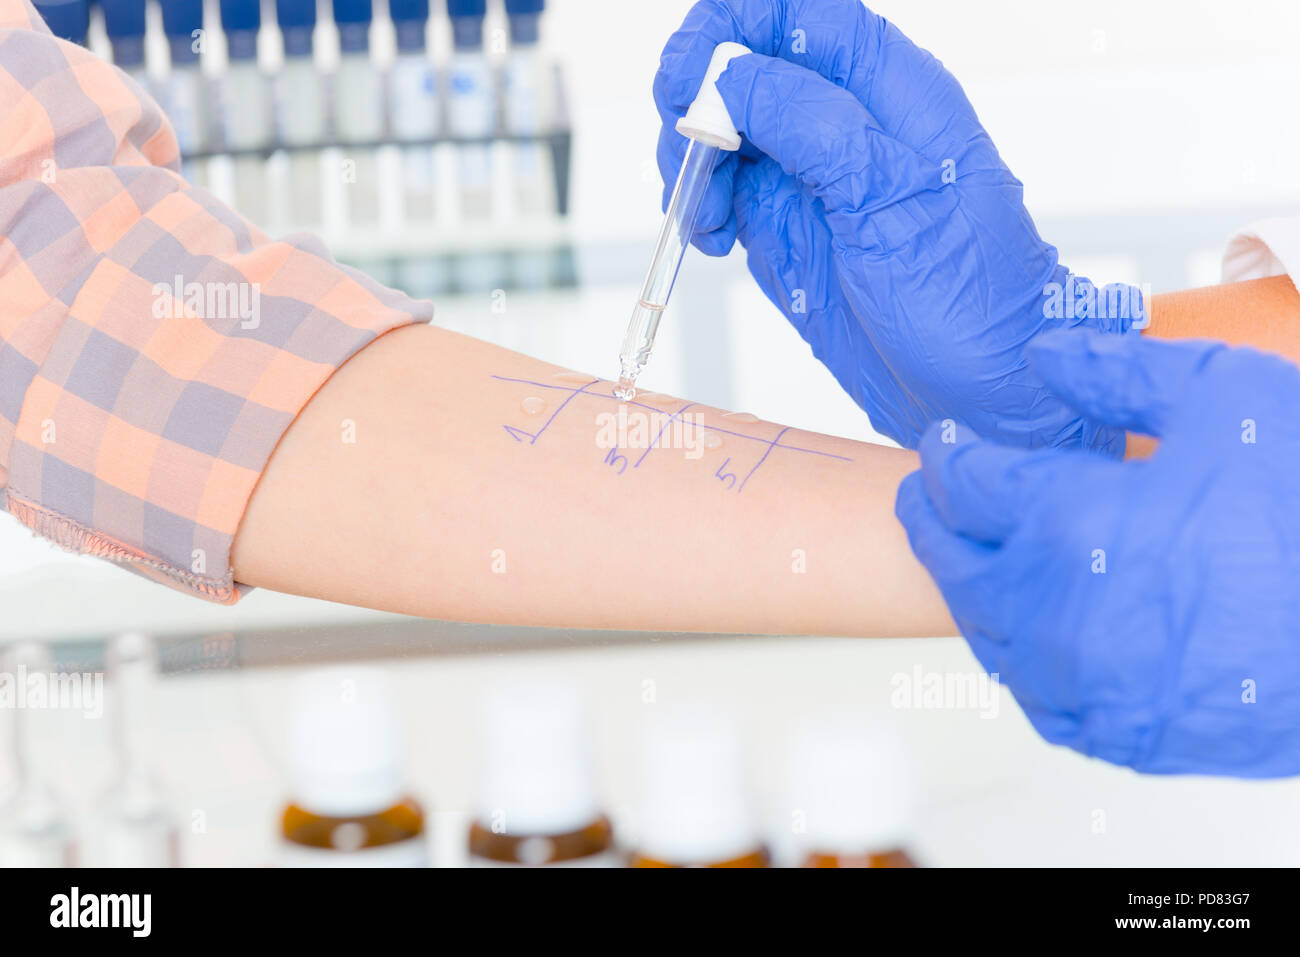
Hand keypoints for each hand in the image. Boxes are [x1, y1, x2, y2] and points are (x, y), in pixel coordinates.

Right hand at [654, 0, 1142, 449]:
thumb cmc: (973, 303)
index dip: (730, 26)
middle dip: (697, 102)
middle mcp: (845, 122)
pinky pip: (723, 192)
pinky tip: (715, 239)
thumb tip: (735, 79)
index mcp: (889, 91)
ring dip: (691, 164)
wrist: (981, 394)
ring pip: (721, 128)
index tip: (688, 78)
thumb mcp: (894, 204)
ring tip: (707, 217)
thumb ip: (815, 128)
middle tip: (688, 157)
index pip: (796, 12)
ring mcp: (811, 174)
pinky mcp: (789, 226)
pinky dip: (701, 209)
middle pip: (742, 65)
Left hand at [895, 329, 1299, 776]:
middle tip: (927, 496)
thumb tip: (1043, 355)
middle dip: (933, 519)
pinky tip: (1028, 629)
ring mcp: (1080, 680)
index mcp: (1067, 518)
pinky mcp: (1115, 731)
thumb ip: (1116, 369)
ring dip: (970, 584)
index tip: (945, 445)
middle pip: (954, 560)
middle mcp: (1053, 608)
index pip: (965, 482)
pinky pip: (1035, 694)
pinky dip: (1017, 654)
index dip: (948, 456)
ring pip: (986, 630)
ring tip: (970, 553)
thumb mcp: (1224, 396)